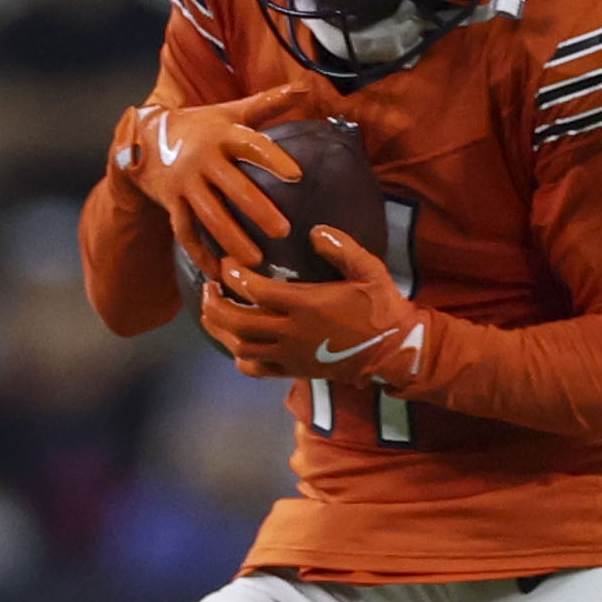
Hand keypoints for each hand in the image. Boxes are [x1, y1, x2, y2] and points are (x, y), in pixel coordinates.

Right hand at [128, 92, 311, 270]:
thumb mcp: (231, 111)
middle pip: (232, 186)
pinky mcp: (171, 203)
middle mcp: (203, 159)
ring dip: (231, 239)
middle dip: (257, 210)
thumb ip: (268, 103)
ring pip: (208, 215)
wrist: (145, 137)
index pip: (251, 145)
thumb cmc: (201, 126)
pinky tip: (219, 271)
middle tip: (284, 231)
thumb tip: (305, 88)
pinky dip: (200, 253)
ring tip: (256, 261)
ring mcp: (185, 184)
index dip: (273, 158)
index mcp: (223, 134)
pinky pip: (185, 232)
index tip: (297, 175)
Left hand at [194, 223, 438, 387]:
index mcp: (306, 305)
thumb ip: (343, 249)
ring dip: (220, 329)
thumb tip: (314, 231)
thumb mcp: (370, 271)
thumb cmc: (381, 307)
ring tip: (211, 311)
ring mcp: (291, 355)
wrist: (394, 351)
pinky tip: (236, 344)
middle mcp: (292, 332)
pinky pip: (257, 369)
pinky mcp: (294, 370)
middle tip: (208, 286)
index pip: (255, 290)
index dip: (234, 275)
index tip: (226, 262)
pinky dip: (240, 357)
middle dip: (215, 303)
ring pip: (241, 347)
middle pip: (238, 322)